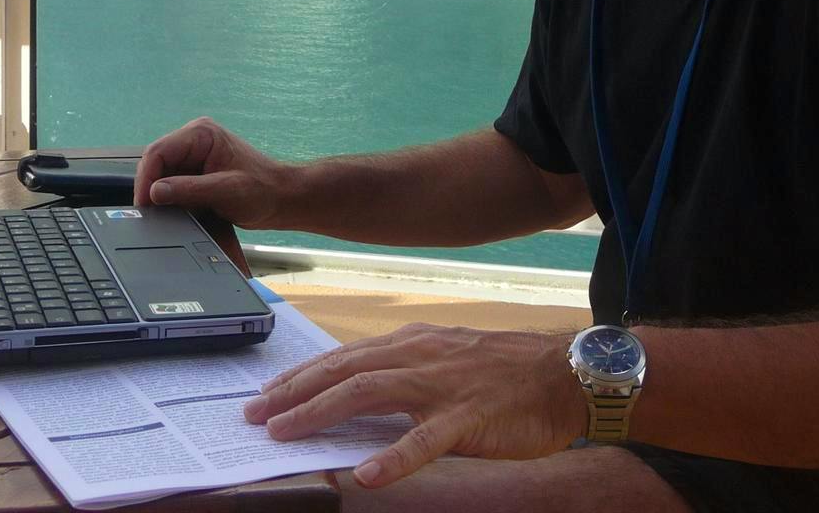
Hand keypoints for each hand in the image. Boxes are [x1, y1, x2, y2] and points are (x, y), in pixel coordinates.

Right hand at [134, 117, 295, 229]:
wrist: (282, 199)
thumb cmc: (263, 190)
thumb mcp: (226, 191)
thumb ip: (189, 190)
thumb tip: (155, 192)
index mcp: (201, 133)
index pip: (158, 152)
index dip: (146, 180)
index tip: (144, 206)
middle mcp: (194, 140)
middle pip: (155, 163)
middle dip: (150, 189)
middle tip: (149, 216)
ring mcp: (193, 156)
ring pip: (160, 175)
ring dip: (159, 196)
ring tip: (163, 217)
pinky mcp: (194, 172)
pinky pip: (171, 184)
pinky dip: (169, 200)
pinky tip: (174, 214)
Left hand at [240, 322, 586, 488]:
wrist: (564, 373)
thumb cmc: (506, 371)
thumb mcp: (447, 359)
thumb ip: (405, 372)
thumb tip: (357, 393)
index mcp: (413, 344)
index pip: (343, 357)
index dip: (301, 376)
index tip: (265, 395)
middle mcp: (420, 356)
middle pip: (344, 371)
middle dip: (293, 393)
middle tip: (254, 416)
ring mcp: (442, 386)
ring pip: (369, 393)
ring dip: (321, 413)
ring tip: (286, 434)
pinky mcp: (468, 418)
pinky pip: (424, 440)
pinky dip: (392, 458)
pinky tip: (365, 475)